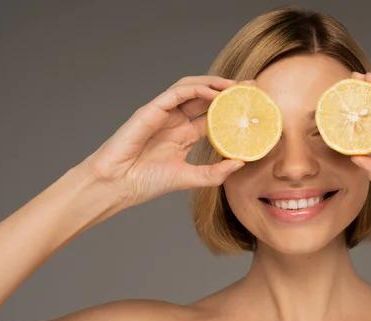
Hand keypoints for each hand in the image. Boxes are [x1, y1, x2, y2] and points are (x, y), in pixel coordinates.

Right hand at [77, 75, 244, 208]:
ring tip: (237, 86)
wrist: (116, 186)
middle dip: (229, 89)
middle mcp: (174, 120)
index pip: (212, 114)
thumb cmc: (145, 182)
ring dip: (215, 83)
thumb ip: (214, 173)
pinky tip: (215, 93)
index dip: (232, 107)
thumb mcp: (189, 178)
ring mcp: (162, 113)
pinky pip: (177, 93)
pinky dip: (197, 89)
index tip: (253, 105)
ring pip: (192, 88)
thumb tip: (241, 162)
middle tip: (252, 87)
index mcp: (183, 134)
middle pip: (206, 96)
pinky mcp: (151, 110)